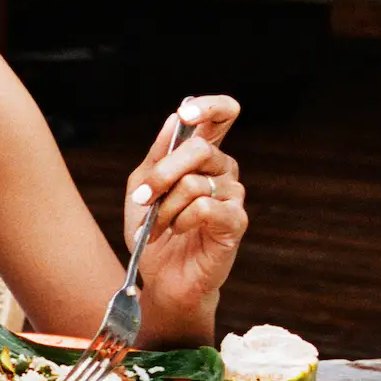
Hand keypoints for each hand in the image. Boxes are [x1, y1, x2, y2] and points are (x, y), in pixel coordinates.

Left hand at [129, 95, 247, 327]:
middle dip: (163, 174)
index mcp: (203, 154)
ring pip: (195, 182)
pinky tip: (177, 231)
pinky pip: (205, 207)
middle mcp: (224, 169)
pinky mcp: (236, 222)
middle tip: (144, 198)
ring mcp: (234, 195)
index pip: (223, 114)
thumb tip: (174, 120)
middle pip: (199, 149)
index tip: (185, 115)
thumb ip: (158, 154)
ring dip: (165, 207)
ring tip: (157, 226)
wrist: (161, 275)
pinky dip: (181, 220)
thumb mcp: (143, 185)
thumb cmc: (154, 229)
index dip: (209, 106)